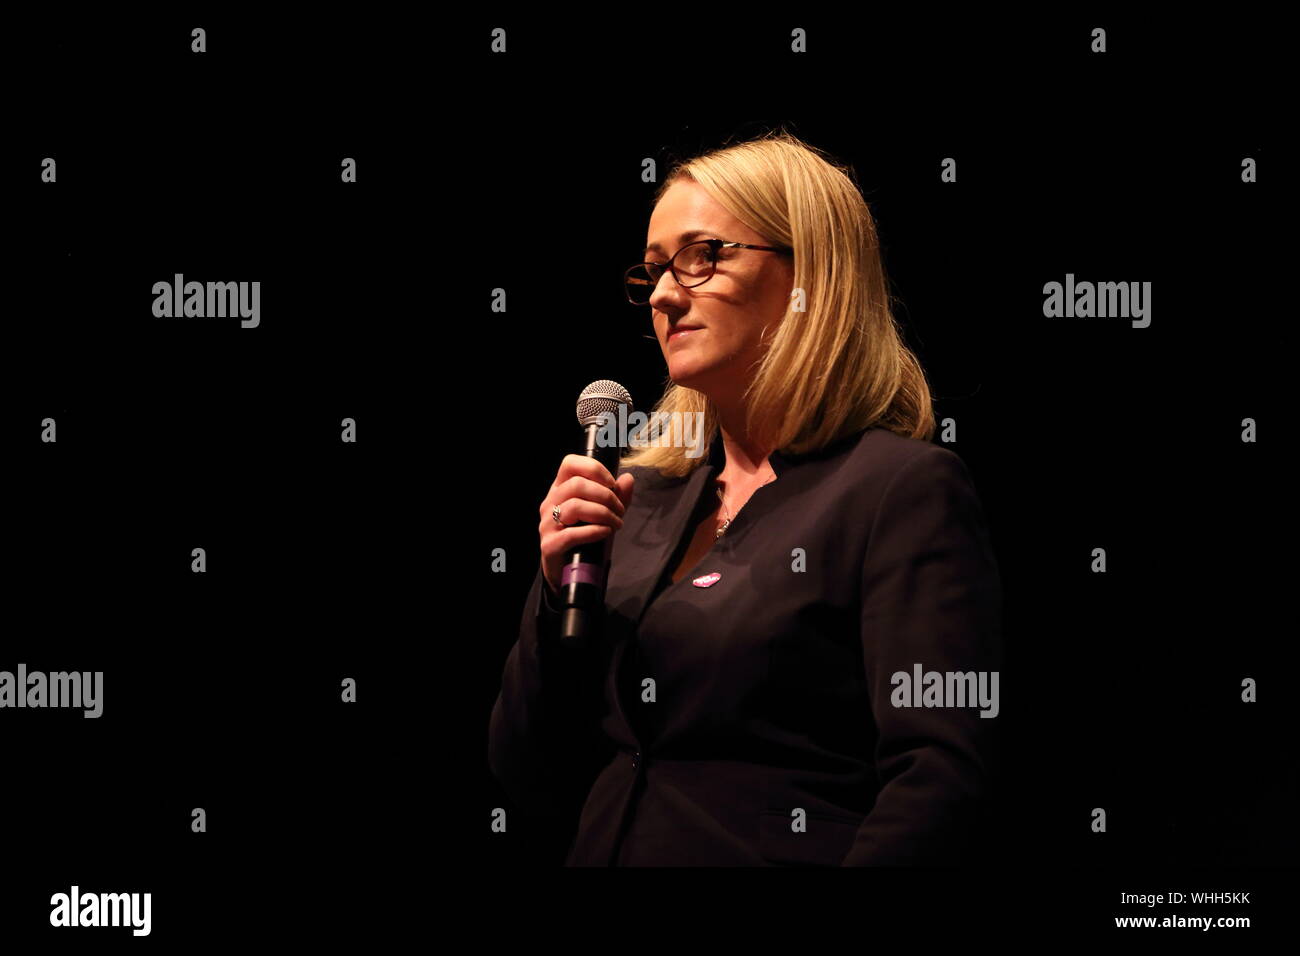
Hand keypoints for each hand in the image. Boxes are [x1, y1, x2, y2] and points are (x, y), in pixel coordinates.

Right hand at [538, 455, 634, 594]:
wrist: (567, 569)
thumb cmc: (584, 536)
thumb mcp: (603, 512)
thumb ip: (617, 496)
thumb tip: (628, 479)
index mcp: (560, 489)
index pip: (569, 464)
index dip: (594, 469)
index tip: (612, 484)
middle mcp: (550, 503)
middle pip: (576, 485)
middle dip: (606, 496)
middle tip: (620, 510)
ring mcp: (547, 524)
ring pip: (575, 507)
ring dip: (603, 514)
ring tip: (616, 523)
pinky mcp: (550, 545)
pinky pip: (572, 534)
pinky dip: (594, 531)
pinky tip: (606, 532)